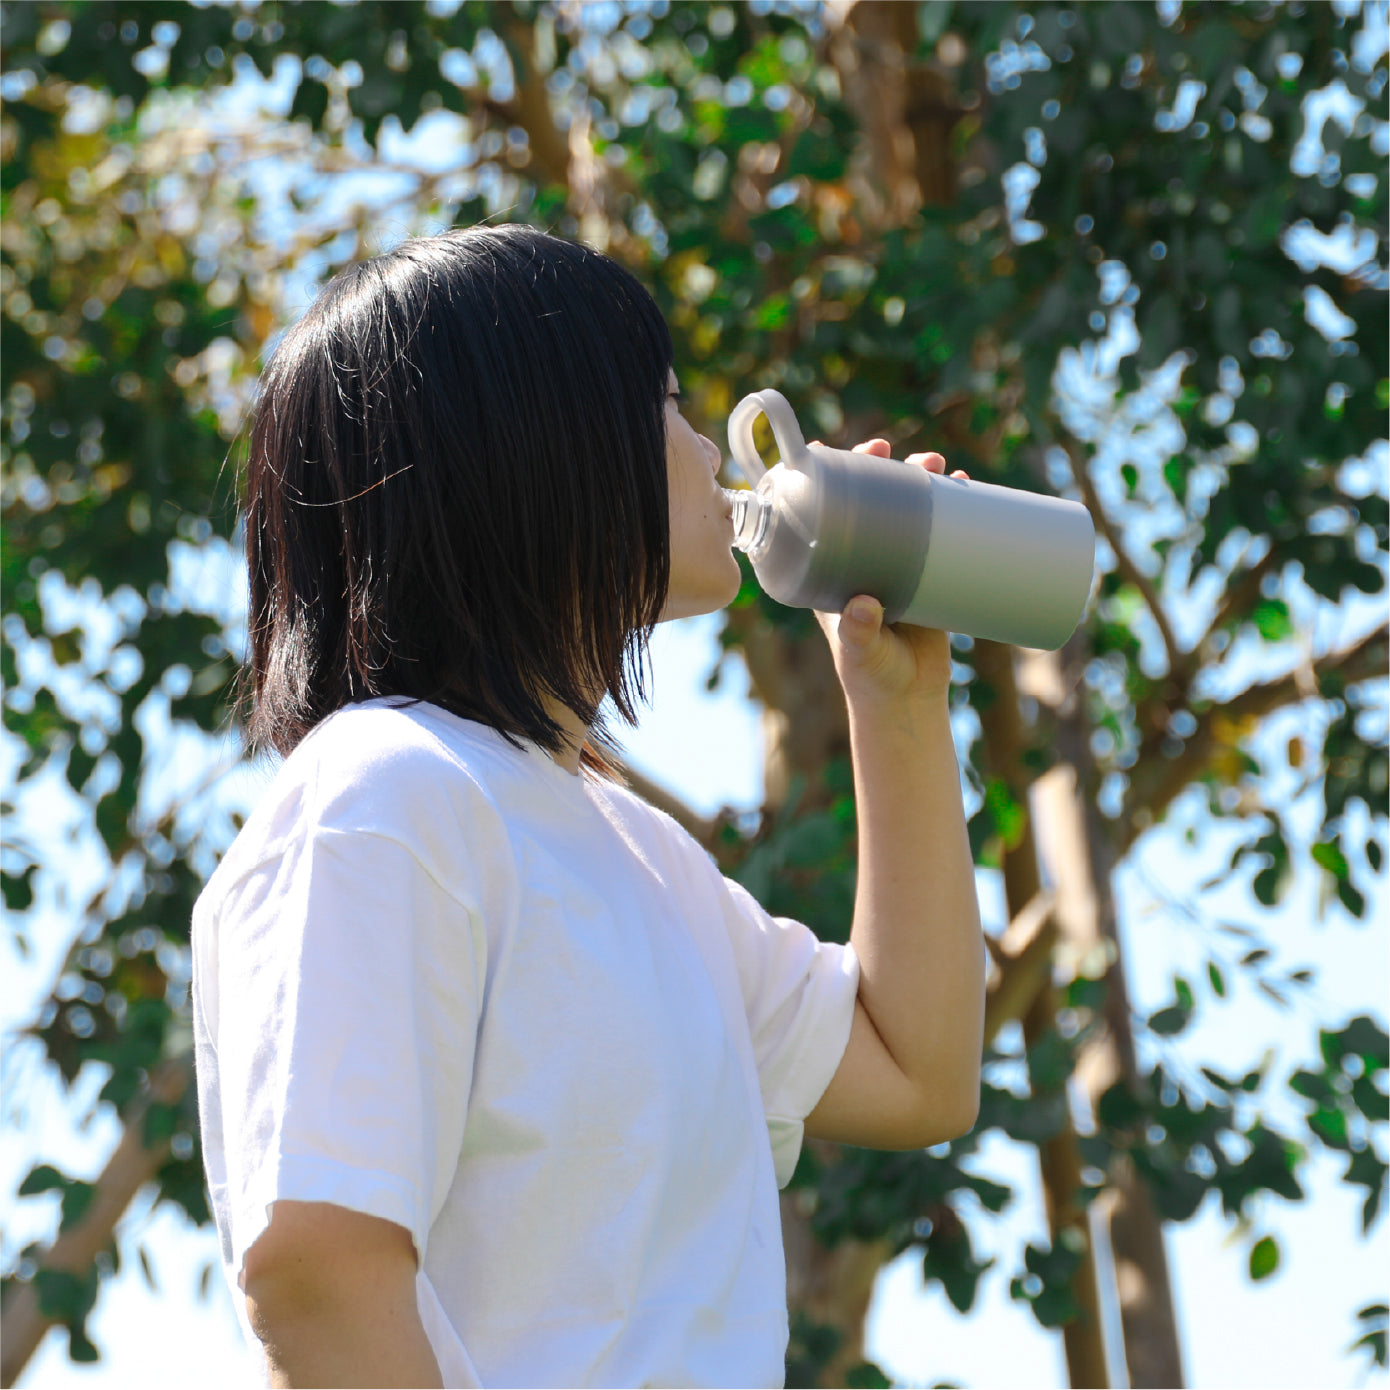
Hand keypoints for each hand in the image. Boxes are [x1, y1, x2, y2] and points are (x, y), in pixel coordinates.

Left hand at [811, 438, 969, 710]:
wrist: (907, 700)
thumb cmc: (872, 677)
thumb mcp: (860, 653)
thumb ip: (858, 633)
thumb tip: (863, 605)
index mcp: (831, 569)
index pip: (822, 514)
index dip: (825, 480)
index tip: (830, 451)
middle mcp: (863, 559)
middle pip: (868, 501)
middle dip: (879, 469)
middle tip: (888, 449)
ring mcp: (898, 564)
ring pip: (908, 510)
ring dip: (920, 479)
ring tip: (938, 466)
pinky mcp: (931, 575)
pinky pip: (941, 532)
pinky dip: (953, 507)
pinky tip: (966, 486)